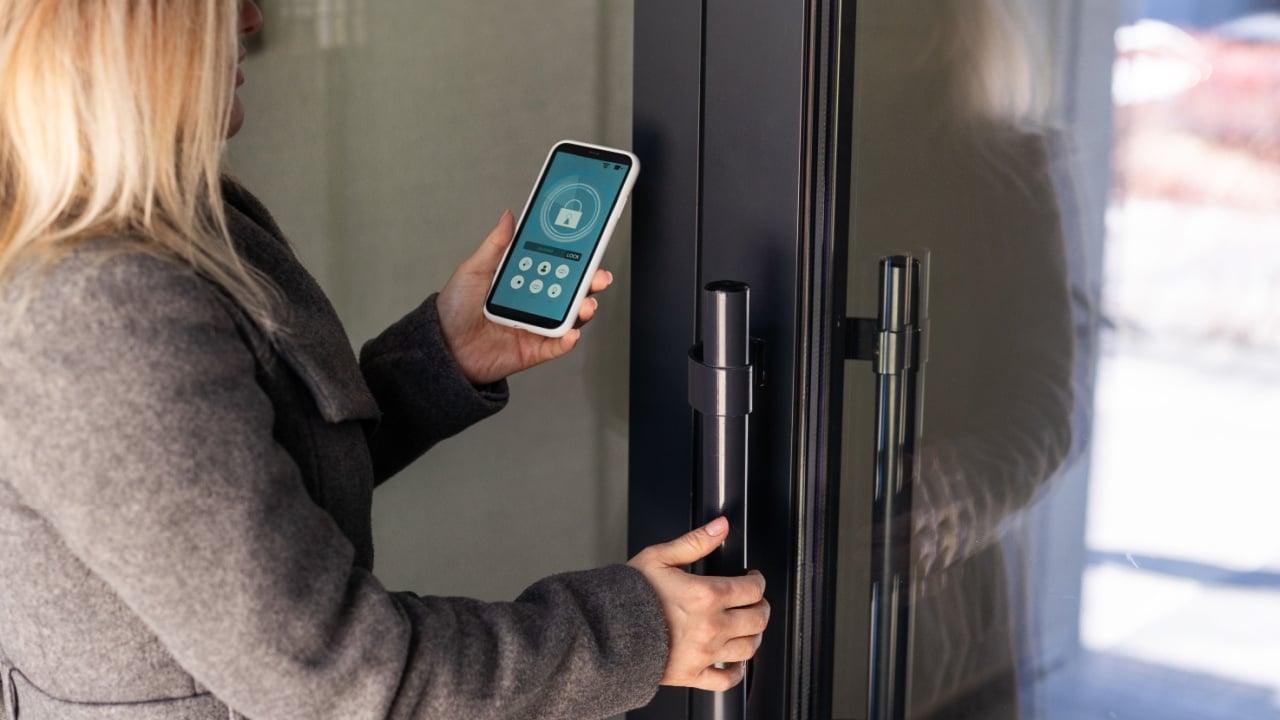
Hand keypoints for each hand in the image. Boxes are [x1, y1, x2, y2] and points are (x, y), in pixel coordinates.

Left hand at [436, 211, 613, 385]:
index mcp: (522, 282)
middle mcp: (533, 304)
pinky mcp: (533, 350)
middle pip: (569, 291)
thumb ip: (496, 246)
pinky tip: (571, 332)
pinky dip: (567, 340)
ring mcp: (535, 327)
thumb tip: (508, 217)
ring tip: (585, 303)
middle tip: (598, 275)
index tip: (588, 246)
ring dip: (583, 309)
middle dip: (589, 282)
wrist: (442, 348)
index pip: (554, 266)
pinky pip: (556, 346)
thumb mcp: (473, 271)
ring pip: (569, 317)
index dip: (573, 257)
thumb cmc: (453, 310)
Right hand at [628, 518, 769, 691]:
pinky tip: (733, 663)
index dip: (758, 581)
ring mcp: (704, 654)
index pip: (752, 589)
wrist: (604, 632)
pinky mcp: (692, 675)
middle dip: (761, 607)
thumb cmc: (627, 595)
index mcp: (706, 595)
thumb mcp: (659, 557)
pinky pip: (727, 680)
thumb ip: (695, 542)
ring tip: (748, 628)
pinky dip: (737, 672)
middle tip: (755, 601)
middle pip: (758, 619)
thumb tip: (720, 527)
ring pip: (749, 648)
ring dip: (754, 636)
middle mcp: (711, 626)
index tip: (753, 579)